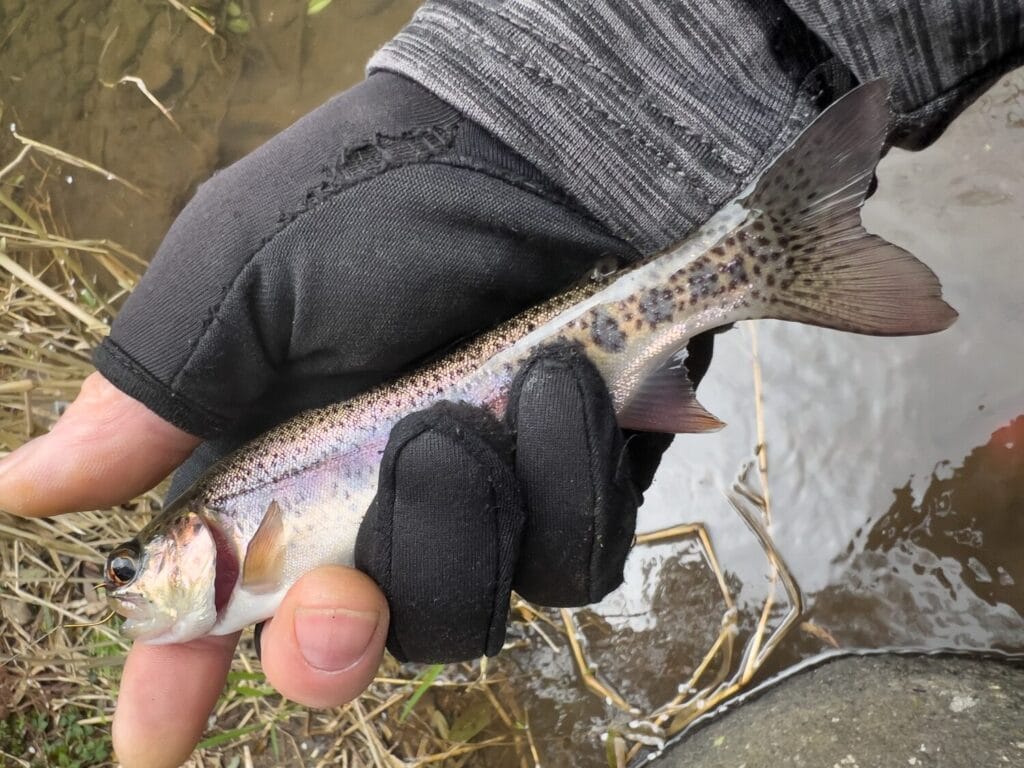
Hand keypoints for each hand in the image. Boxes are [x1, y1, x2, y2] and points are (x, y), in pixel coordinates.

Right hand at [0, 70, 645, 765]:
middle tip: (337, 586)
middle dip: (333, 636)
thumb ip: (152, 395)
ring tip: (465, 408)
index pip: (216, 598)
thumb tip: (20, 489)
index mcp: (272, 465)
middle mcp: (371, 504)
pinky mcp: (573, 496)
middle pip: (345, 644)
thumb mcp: (240, 281)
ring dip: (459, 520)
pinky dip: (562, 486)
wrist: (528, 158)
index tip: (152, 740)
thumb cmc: (373, 204)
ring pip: (464, 614)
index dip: (180, 672)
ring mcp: (479, 509)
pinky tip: (559, 391)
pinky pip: (572, 562)